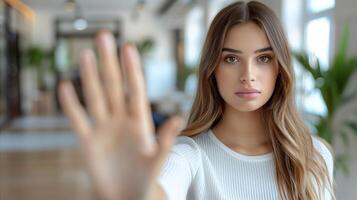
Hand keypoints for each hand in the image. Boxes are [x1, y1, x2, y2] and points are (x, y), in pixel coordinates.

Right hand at [58, 31, 181, 199]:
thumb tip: (177, 118)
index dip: (132, 70)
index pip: (135, 90)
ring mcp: (103, 128)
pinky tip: (65, 86)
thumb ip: (165, 140)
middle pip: (113, 86)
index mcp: (139, 122)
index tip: (128, 48)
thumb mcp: (157, 159)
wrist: (128, 196)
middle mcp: (120, 120)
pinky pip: (77, 119)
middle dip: (109, 62)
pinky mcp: (87, 141)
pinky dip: (70, 104)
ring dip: (89, 76)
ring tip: (85, 53)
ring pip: (95, 96)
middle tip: (104, 36)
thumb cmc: (146, 179)